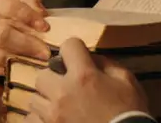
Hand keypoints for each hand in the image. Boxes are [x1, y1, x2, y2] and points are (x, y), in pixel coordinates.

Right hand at [0, 0, 51, 74]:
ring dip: (19, 60)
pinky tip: (20, 67)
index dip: (29, 17)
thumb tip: (42, 13)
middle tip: (45, 52)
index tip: (45, 27)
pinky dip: (8, 69)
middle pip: (2, 35)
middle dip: (27, 45)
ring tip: (36, 62)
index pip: (9, 8)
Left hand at [27, 38, 148, 122]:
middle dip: (54, 78)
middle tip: (66, 87)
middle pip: (42, 74)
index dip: (75, 50)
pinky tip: (54, 119)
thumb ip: (107, 64)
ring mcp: (52, 114)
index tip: (79, 59)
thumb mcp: (127, 81)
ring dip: (46, 100)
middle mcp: (62, 92)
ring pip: (35, 99)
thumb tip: (90, 57)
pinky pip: (31, 119)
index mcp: (83, 75)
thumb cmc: (129, 111)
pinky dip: (41, 119)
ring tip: (60, 107)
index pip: (68, 45)